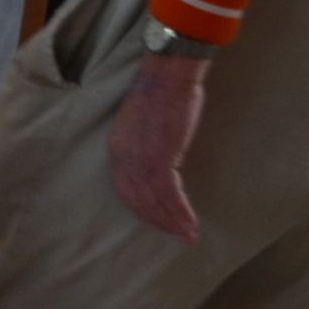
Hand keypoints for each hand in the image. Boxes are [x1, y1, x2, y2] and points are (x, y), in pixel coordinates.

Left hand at [109, 56, 207, 243]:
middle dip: (156, 220)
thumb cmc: (161, 91)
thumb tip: (160, 162)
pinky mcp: (161, 157)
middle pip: (136, 199)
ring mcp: (141, 158)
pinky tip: (191, 224)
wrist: (168, 72)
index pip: (125, 187)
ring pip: (153, 201)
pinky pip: (169, 194)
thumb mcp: (143, 123)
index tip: (155, 219)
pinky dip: (180, 212)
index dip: (141, 207)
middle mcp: (123, 156)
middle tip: (175, 234)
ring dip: (171, 222)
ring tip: (187, 235)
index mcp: (117, 147)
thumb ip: (145, 145)